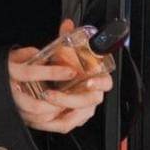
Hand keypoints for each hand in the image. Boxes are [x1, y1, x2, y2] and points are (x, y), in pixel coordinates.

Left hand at [8, 18, 113, 134]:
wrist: (64, 79)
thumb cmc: (69, 66)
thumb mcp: (67, 50)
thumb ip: (68, 37)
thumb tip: (67, 25)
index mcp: (98, 78)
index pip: (106, 82)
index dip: (99, 82)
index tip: (89, 81)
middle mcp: (94, 95)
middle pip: (89, 101)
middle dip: (69, 98)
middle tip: (51, 93)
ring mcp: (85, 109)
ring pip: (77, 115)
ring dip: (60, 110)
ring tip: (44, 102)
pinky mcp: (75, 119)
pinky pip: (67, 125)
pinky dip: (54, 122)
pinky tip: (43, 117)